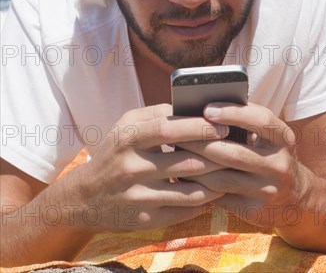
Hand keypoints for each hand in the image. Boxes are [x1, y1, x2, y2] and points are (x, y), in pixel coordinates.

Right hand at [76, 103, 227, 231]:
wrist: (85, 197)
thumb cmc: (114, 152)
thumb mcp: (126, 125)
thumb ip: (156, 113)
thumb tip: (192, 108)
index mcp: (128, 138)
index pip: (169, 129)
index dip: (199, 127)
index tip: (223, 126)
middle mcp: (132, 167)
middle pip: (186, 162)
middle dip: (217, 155)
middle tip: (237, 149)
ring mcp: (138, 196)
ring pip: (190, 190)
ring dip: (216, 181)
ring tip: (232, 172)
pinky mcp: (144, 220)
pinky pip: (184, 211)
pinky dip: (204, 202)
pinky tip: (215, 193)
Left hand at [176, 102, 302, 228]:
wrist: (297, 197)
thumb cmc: (270, 153)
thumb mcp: (268, 136)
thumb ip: (245, 121)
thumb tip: (206, 109)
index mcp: (283, 138)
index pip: (260, 120)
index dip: (232, 113)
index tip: (207, 109)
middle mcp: (278, 164)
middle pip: (233, 153)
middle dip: (201, 143)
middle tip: (177, 133)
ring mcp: (267, 190)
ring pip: (222, 178)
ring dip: (195, 165)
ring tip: (175, 153)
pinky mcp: (254, 211)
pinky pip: (219, 197)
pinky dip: (198, 185)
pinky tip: (183, 175)